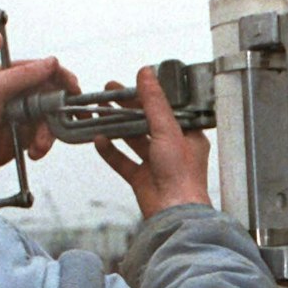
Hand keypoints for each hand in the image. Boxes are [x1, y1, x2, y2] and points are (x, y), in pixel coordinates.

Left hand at [0, 56, 68, 201]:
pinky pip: (44, 138)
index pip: (45, 70)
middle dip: (60, 111)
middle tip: (68, 121)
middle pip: (54, 96)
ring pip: (52, 119)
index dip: (62, 78)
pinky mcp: (23, 138)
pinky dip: (44, 145)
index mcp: (11, 76)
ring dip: (51, 133)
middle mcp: (19, 94)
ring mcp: (22, 117)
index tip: (74, 90)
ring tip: (39, 147)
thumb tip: (52, 62)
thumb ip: (24, 76)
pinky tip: (35, 152)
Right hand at [92, 64, 212, 218]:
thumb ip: (154, 102)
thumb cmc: (182, 176)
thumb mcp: (168, 130)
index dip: (147, 96)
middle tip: (109, 94)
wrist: (174, 213)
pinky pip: (123, 161)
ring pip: (133, 141)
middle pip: (146, 122)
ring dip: (117, 127)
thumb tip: (146, 74)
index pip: (165, 109)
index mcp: (188, 136)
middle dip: (127, 108)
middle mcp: (173, 149)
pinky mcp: (142, 178)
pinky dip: (111, 151)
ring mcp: (156, 164)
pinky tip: (99, 140)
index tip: (129, 84)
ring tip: (100, 112)